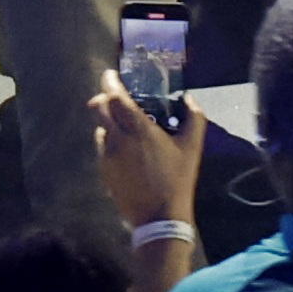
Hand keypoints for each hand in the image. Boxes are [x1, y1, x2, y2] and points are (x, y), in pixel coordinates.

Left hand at [90, 70, 207, 230]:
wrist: (159, 217)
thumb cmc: (178, 179)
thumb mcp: (193, 147)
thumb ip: (194, 117)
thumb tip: (188, 98)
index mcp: (138, 129)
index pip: (115, 96)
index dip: (110, 82)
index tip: (112, 74)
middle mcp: (117, 139)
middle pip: (98, 107)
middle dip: (103, 97)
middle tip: (114, 95)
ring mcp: (107, 156)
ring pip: (99, 127)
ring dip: (107, 120)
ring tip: (122, 123)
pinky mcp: (104, 170)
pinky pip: (102, 146)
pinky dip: (108, 139)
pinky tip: (123, 147)